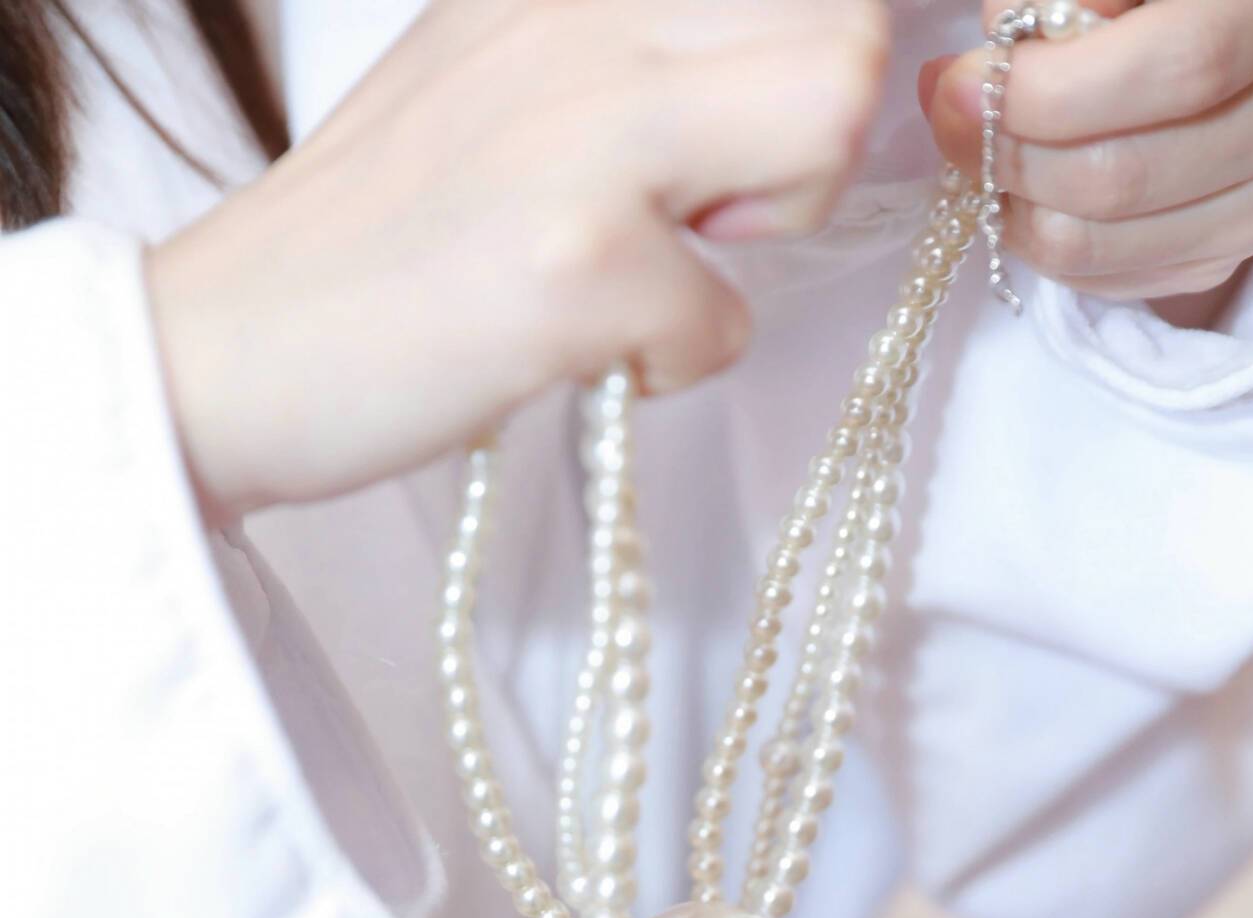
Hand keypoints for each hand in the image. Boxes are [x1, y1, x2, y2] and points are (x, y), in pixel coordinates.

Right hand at [147, 0, 888, 522]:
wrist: (226, 347)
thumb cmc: (371, 241)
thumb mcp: (489, 76)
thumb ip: (621, 52)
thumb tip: (770, 72)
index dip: (798, 60)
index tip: (728, 140)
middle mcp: (580, 12)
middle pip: (844, 22)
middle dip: (812, 140)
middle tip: (705, 212)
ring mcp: (583, 128)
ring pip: (828, 115)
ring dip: (772, 225)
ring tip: (656, 268)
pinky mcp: (576, 263)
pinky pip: (728, 321)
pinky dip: (667, 365)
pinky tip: (574, 352)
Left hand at [920, 0, 1252, 320]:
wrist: (1221, 32)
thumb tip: (995, 49)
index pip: (1176, 71)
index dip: (1049, 88)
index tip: (958, 80)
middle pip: (1124, 176)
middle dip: (1010, 154)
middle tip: (953, 116)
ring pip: (1102, 242)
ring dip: (1014, 206)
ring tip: (981, 150)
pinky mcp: (1220, 251)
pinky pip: (1110, 275)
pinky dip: (1044, 241)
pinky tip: (1025, 189)